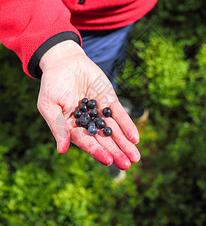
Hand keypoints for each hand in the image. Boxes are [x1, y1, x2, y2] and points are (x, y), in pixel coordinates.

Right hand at [37, 40, 139, 169]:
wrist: (65, 62)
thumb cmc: (53, 84)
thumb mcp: (50, 105)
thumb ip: (58, 127)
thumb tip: (62, 150)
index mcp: (72, 126)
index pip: (86, 141)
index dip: (96, 151)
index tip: (108, 160)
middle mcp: (88, 122)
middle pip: (103, 139)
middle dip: (115, 152)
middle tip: (127, 164)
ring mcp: (100, 112)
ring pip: (114, 130)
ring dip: (124, 143)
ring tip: (135, 156)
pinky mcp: (109, 100)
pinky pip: (119, 114)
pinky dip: (127, 125)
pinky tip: (135, 137)